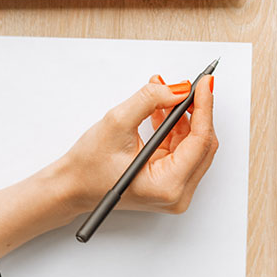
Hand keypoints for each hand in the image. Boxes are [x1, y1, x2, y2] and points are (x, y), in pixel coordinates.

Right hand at [0, 75, 217, 263]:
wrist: (71, 186)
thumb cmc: (88, 166)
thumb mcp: (117, 124)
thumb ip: (149, 101)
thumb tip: (178, 88)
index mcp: (168, 186)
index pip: (200, 142)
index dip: (204, 108)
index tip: (204, 83)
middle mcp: (177, 193)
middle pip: (202, 144)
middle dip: (196, 110)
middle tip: (190, 84)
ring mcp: (175, 188)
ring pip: (193, 144)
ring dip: (183, 116)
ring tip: (166, 93)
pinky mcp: (169, 180)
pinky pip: (181, 148)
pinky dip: (174, 127)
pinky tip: (162, 109)